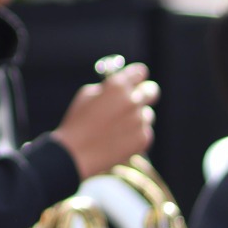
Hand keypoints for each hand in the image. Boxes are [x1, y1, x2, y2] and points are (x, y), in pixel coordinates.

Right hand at [51, 62, 158, 179]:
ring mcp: (139, 120)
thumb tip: (121, 87)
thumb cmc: (77, 123)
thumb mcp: (86, 95)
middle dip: (145, 93)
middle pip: (152, 90)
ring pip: (147, 114)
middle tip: (137, 100)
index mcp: (117, 86)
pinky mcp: (143, 139)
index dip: (136, 76)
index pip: (140, 72)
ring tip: (116, 128)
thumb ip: (108, 87)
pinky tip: (118, 140)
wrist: (75, 154)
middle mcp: (132, 101)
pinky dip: (135, 135)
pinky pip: (145, 132)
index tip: (136, 80)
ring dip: (137, 118)